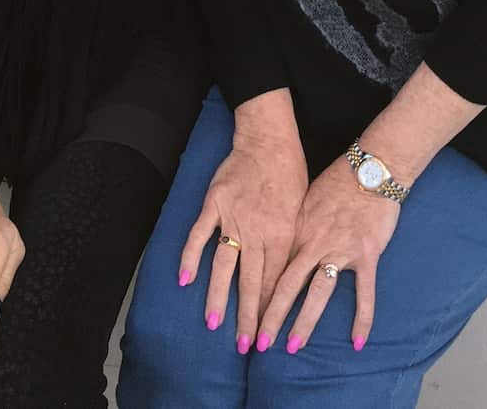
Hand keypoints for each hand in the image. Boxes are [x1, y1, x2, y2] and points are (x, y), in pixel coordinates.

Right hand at [179, 108, 308, 352]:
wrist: (268, 139)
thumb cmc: (290, 175)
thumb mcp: (301, 212)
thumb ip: (290, 245)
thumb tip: (286, 280)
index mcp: (283, 234)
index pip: (276, 281)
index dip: (271, 312)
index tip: (267, 339)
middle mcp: (258, 229)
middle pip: (252, 281)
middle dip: (249, 316)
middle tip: (246, 346)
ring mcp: (233, 217)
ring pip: (225, 264)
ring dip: (219, 296)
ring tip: (214, 324)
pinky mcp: (215, 203)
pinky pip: (200, 234)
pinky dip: (191, 256)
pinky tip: (185, 279)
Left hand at [258, 158, 399, 354]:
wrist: (370, 169)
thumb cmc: (337, 180)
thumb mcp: (305, 199)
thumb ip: (293, 226)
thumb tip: (276, 248)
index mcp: (297, 229)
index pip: (272, 267)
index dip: (257, 293)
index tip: (245, 316)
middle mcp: (315, 242)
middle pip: (287, 284)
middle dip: (270, 316)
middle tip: (256, 343)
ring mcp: (341, 250)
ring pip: (318, 292)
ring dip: (303, 321)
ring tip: (291, 347)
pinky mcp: (367, 255)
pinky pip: (364, 292)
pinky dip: (362, 318)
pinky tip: (357, 343)